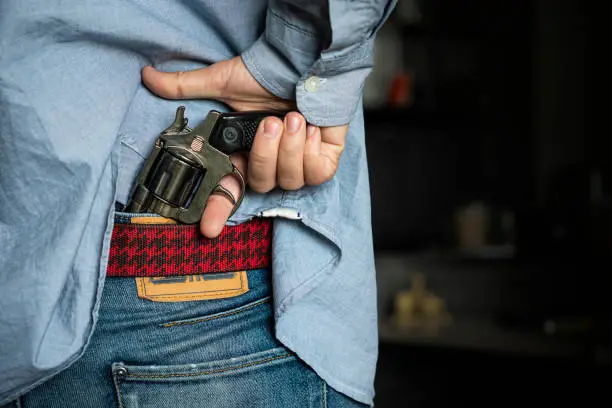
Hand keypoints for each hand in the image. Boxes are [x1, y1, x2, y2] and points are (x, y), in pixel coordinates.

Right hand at [141, 57, 346, 237]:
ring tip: (292, 118)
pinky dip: (312, 150)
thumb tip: (149, 77)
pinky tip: (311, 128)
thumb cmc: (268, 75)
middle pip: (262, 184)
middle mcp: (271, 163)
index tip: (208, 228)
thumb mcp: (224, 82)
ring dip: (289, 147)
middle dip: (264, 154)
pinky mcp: (324, 161)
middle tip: (269, 122)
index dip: (218, 209)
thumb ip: (186, 86)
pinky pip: (317, 174)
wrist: (306, 62)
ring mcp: (299, 164)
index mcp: (245, 152)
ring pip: (290, 180)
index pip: (228, 189)